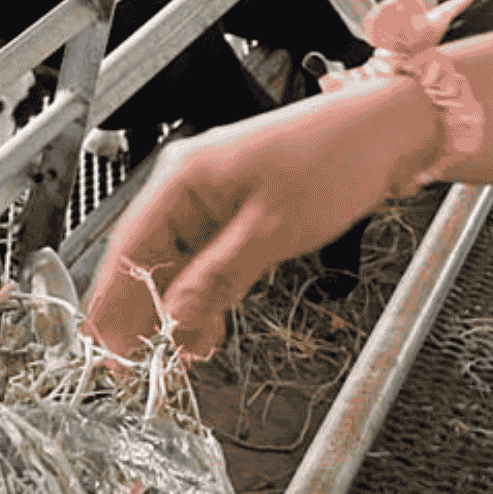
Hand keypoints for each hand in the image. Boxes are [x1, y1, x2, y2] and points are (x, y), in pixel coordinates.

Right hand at [82, 0, 492, 359]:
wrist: (387, 132)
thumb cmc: (335, 158)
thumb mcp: (272, 229)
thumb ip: (218, 278)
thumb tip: (176, 318)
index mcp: (182, 178)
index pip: (129, 248)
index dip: (113, 301)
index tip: (104, 342)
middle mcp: (188, 187)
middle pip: (148, 259)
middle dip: (142, 312)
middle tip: (131, 361)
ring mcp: (212, 201)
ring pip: (178, 265)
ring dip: (176, 309)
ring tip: (176, 353)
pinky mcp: (237, 215)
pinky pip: (206, 261)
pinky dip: (205, 295)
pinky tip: (205, 327)